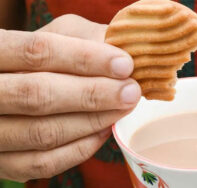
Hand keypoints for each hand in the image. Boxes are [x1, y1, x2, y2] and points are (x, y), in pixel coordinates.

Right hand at [0, 15, 140, 181]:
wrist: (17, 85)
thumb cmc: (44, 58)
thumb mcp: (58, 35)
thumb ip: (85, 39)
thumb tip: (123, 57)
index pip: (37, 52)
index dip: (85, 59)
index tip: (124, 65)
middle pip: (39, 95)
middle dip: (93, 94)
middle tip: (131, 92)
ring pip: (43, 132)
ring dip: (93, 121)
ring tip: (123, 108)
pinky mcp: (5, 162)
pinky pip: (43, 163)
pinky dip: (80, 149)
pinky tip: (103, 131)